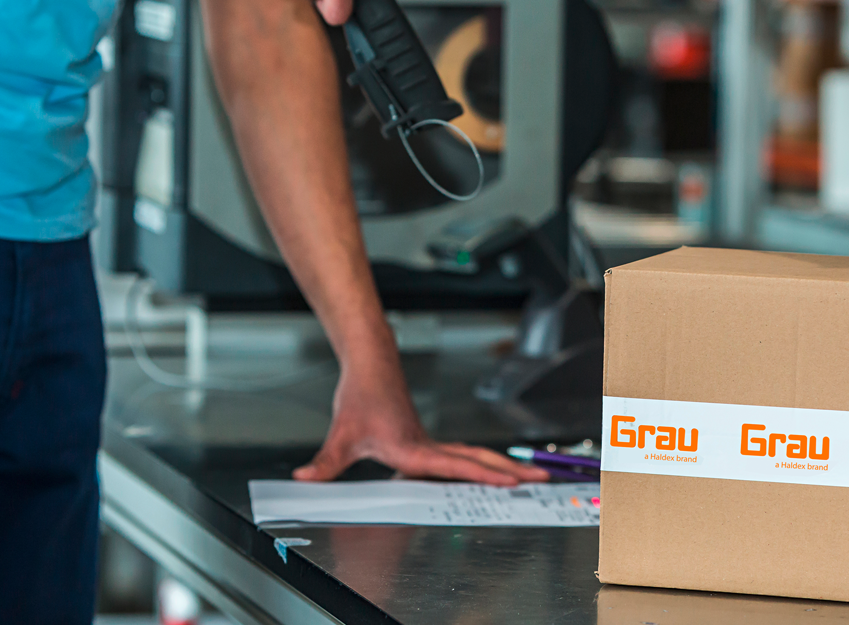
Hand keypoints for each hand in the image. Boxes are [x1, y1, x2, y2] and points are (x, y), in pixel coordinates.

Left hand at [293, 352, 549, 485]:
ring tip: (531, 477)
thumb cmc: (360, 397)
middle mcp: (428, 447)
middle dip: (512, 471)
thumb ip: (326, 463)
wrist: (371, 366)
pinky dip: (483, 465)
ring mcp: (431, 444)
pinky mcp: (427, 442)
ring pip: (475, 457)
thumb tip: (305, 479)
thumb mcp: (341, 435)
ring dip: (503, 467)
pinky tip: (491, 474)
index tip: (511, 482)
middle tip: (542, 479)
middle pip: (479, 460)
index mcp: (413, 449)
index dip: (485, 476)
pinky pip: (462, 456)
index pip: (455, 466)